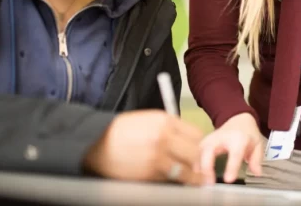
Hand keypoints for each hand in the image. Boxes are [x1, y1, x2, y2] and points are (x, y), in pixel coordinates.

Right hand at [83, 109, 203, 184]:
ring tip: (199, 180)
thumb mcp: (149, 120)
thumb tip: (191, 141)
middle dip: (200, 162)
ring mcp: (157, 156)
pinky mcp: (149, 173)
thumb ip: (171, 128)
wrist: (96, 144)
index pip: (197, 135)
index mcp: (165, 121)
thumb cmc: (123, 131)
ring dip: (193, 176)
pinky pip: (169, 179)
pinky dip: (174, 181)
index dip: (201, 145)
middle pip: (195, 153)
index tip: (202, 152)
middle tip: (204, 169)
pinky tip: (176, 180)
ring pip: (186, 170)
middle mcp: (164, 137)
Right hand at [198, 112, 262, 184]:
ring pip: (201, 150)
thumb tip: (256, 173)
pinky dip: (196, 162)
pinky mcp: (205, 140)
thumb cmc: (248, 134)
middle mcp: (222, 137)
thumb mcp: (257, 145)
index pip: (234, 153)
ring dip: (200, 166)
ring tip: (203, 181)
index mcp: (239, 139)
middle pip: (210, 149)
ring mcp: (212, 137)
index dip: (231, 167)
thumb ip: (256, 159)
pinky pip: (198, 151)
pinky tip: (198, 174)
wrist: (239, 119)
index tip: (228, 180)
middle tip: (209, 183)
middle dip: (207, 166)